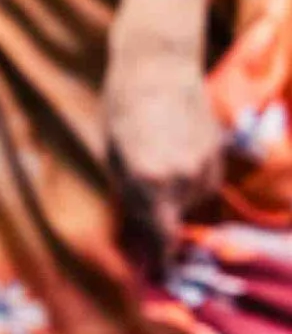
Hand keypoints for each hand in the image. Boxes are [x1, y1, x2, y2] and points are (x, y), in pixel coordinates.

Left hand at [104, 27, 223, 266]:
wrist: (158, 64)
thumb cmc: (120, 109)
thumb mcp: (112, 158)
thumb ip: (129, 197)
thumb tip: (138, 232)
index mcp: (149, 185)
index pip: (163, 239)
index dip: (161, 259)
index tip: (157, 270)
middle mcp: (183, 179)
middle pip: (178, 221)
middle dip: (163, 222)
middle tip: (144, 208)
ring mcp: (206, 164)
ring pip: (196, 201)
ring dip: (178, 199)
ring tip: (156, 168)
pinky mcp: (219, 149)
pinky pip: (208, 181)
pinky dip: (193, 180)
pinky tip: (176, 156)